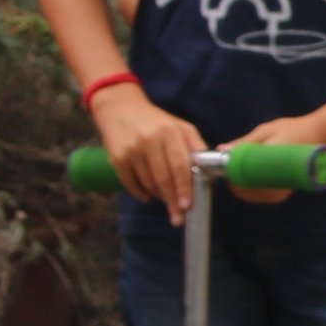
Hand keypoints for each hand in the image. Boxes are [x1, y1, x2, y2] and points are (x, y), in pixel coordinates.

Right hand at [96, 85, 208, 218]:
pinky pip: (130, 184)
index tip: (187, 206)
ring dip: (159, 196)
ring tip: (167, 200)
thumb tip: (209, 169)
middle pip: (163, 178)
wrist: (120, 108)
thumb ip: (195, 145)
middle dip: (172, 201)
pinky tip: (148, 196)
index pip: (179, 165)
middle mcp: (149, 141)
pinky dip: (140, 193)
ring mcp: (131, 150)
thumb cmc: (156, 121)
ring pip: (148, 183)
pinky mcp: (116, 158)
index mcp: (169, 132)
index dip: (184, 188)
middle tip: (178, 218)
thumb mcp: (180, 126)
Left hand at [226, 115, 325, 202]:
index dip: (234, 176)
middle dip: (237, 184)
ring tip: (236, 177)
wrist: (322, 136)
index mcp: (276, 157)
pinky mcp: (288, 189)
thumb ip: (246, 142)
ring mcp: (287, 185)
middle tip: (228, 174)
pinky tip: (248, 184)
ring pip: (258, 196)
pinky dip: (254, 192)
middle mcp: (283, 175)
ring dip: (244, 189)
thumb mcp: (267, 131)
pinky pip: (267, 196)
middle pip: (252, 189)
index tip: (225, 171)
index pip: (249, 175)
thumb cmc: (293, 129)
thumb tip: (222, 149)